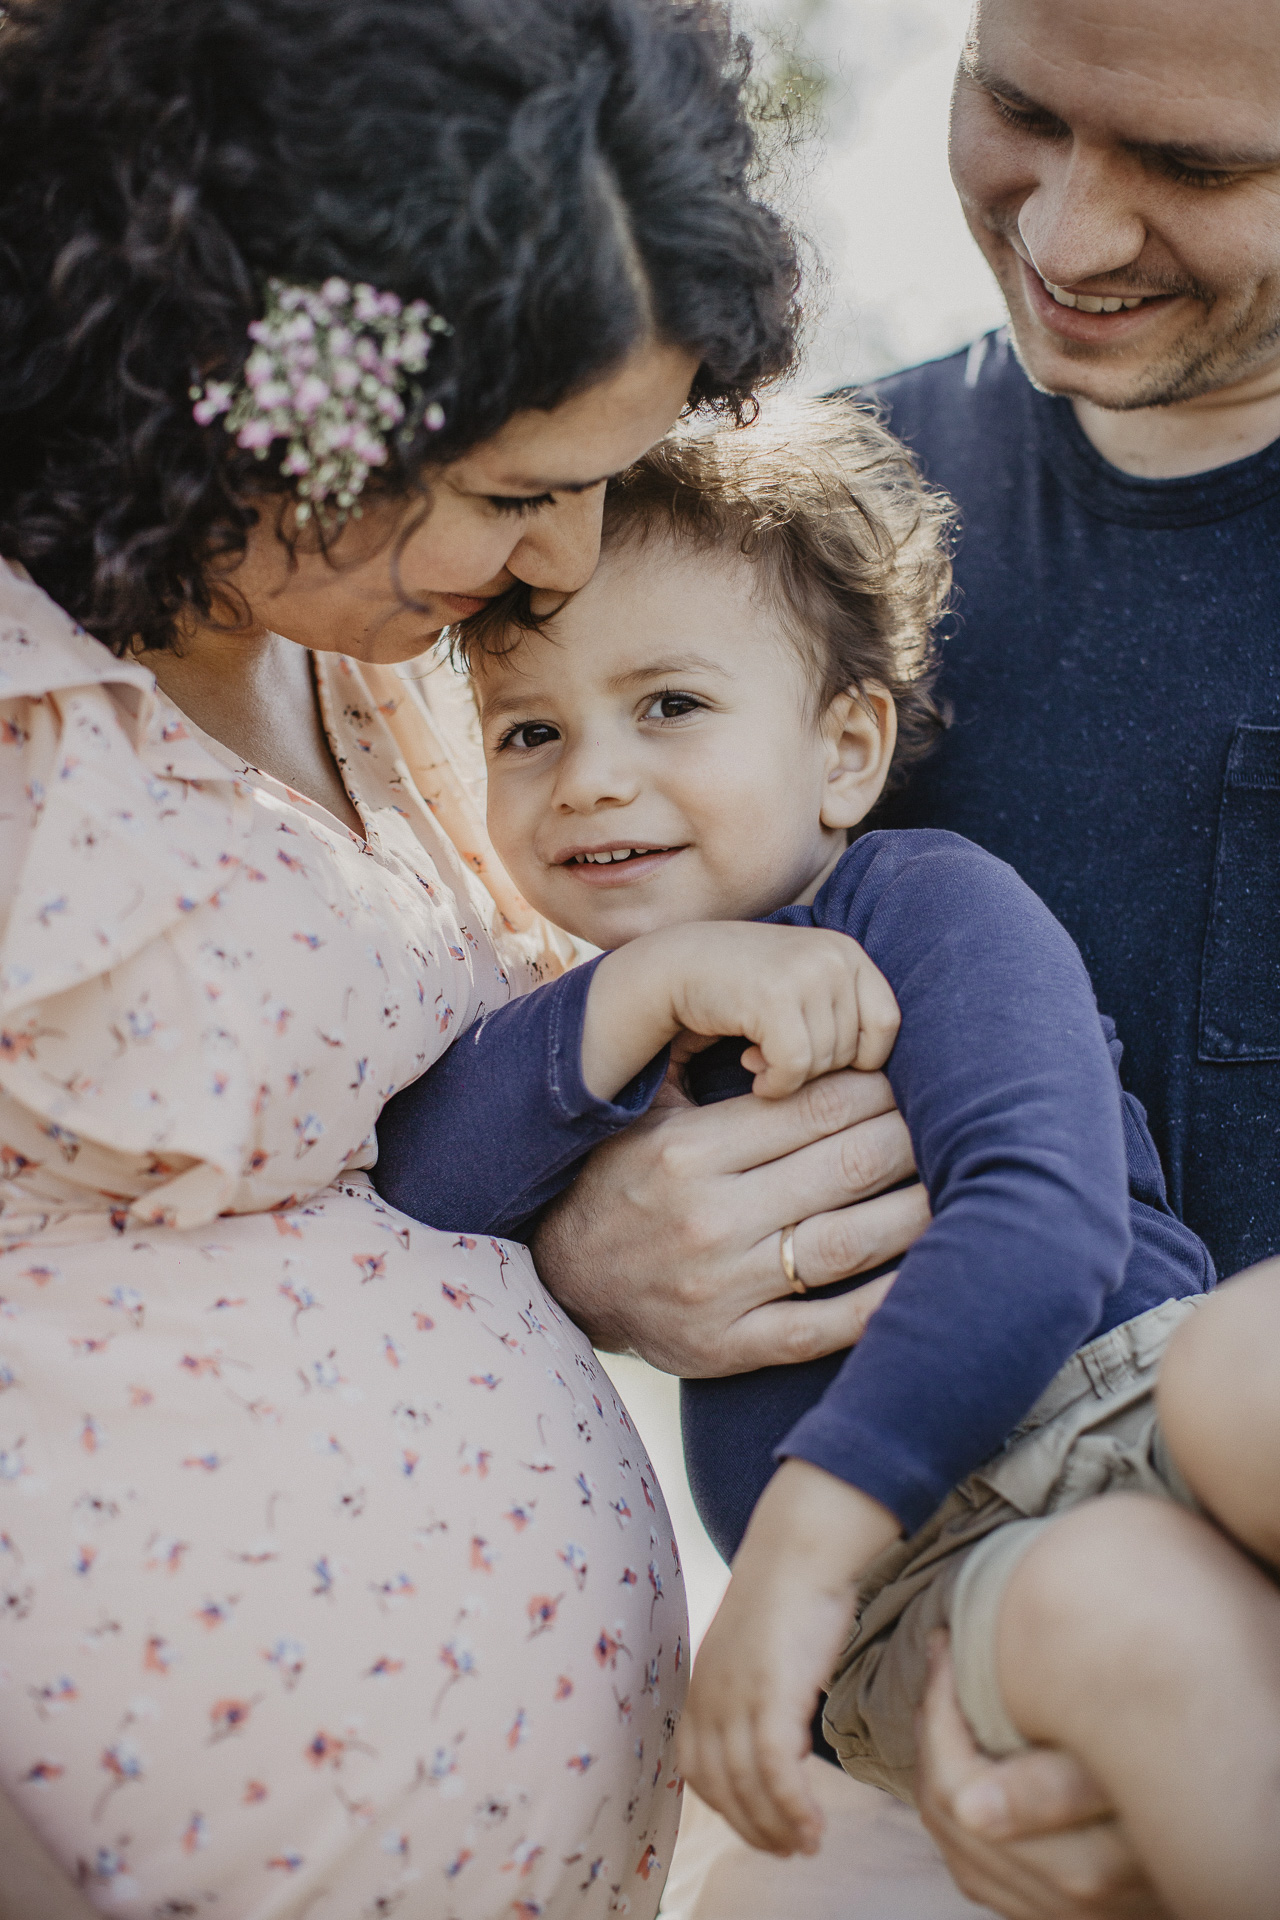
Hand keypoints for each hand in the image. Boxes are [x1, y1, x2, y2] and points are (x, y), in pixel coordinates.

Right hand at [531, 1067, 929, 1370]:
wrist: (553, 1284)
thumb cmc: (612, 1182)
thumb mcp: (640, 1115)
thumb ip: (701, 1067)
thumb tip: (780, 1011)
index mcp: (687, 1151)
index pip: (812, 1106)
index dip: (876, 1088)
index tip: (909, 1079)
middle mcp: (707, 1218)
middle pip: (845, 1165)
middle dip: (909, 1138)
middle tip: (953, 1122)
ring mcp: (721, 1288)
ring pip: (849, 1242)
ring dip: (916, 1212)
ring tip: (958, 1188)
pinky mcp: (728, 1347)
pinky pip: (825, 1327)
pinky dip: (884, 1303)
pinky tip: (927, 1276)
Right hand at [582, 921, 899, 1101]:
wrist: (676, 966)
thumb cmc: (743, 992)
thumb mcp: (804, 993)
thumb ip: (843, 1017)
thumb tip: (885, 1088)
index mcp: (847, 954)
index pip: (886, 1025)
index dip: (858, 1058)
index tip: (819, 1064)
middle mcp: (833, 956)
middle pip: (855, 1049)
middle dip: (816, 1070)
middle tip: (776, 1057)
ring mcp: (805, 972)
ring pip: (825, 1062)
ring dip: (790, 1076)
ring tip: (760, 1058)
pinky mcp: (774, 995)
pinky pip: (795, 1066)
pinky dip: (774, 1082)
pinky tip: (751, 1069)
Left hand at [678, 1460, 897, 1853]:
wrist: (800, 1550)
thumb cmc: (787, 1595)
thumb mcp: (752, 1651)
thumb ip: (750, 1694)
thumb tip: (776, 1741)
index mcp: (699, 1687)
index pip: (696, 1771)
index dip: (727, 1809)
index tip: (759, 1827)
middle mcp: (708, 1697)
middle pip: (720, 1789)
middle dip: (754, 1829)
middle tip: (789, 1849)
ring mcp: (736, 1697)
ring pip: (748, 1788)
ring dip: (778, 1827)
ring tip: (808, 1844)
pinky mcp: (771, 1694)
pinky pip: (777, 1772)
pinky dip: (794, 1808)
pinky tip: (815, 1825)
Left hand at [915, 1634, 1170, 1918]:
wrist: (1242, 1842)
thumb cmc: (1189, 1792)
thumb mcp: (1131, 1783)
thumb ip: (1057, 1791)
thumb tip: (971, 1807)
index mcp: (1068, 1872)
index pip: (958, 1786)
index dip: (939, 1709)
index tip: (945, 1643)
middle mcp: (1051, 1904)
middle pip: (946, 1813)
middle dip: (932, 1728)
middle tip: (941, 1660)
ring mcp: (1046, 1914)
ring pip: (954, 1844)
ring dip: (939, 1764)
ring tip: (948, 1698)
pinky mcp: (1049, 1914)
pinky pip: (975, 1867)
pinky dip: (958, 1809)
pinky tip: (969, 1759)